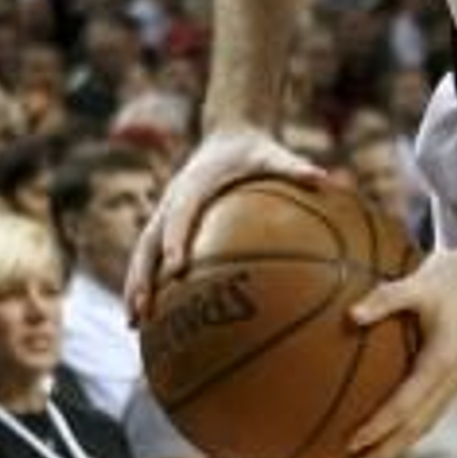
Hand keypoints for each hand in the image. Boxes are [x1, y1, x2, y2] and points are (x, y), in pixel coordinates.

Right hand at [125, 125, 327, 318]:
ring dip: (135, 286)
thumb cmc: (254, 148)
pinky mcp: (167, 223)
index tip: (177, 269)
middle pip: (149, 242)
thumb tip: (323, 178)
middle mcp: (173, 200)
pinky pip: (151, 256)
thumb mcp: (275, 154)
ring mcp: (166, 213)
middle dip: (143, 276)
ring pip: (143, 253)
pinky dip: (146, 283)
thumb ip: (295, 167)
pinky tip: (150, 315)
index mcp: (195, 185)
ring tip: (133, 323)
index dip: (176, 241)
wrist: (227, 134)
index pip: (181, 215)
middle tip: (144, 308)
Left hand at [346, 232, 456, 457]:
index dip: (379, 426)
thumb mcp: (420, 282)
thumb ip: (386, 298)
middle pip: (417, 427)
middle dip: (386, 450)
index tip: (352, 441)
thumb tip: (351, 315)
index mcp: (444, 361)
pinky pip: (432, 412)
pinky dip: (410, 429)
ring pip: (426, 424)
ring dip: (398, 446)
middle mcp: (453, 378)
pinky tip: (393, 433)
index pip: (407, 405)